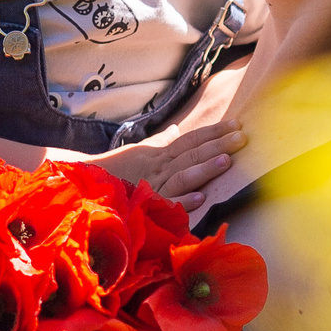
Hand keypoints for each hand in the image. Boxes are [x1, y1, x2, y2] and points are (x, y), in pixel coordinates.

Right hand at [90, 118, 245, 212]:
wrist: (88, 187)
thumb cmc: (117, 170)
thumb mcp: (141, 153)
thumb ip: (161, 141)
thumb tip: (177, 129)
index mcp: (161, 155)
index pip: (191, 139)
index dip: (213, 132)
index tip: (237, 124)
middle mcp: (159, 168)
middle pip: (191, 154)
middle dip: (217, 145)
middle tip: (242, 138)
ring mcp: (154, 186)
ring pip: (182, 176)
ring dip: (204, 169)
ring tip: (226, 161)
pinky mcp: (147, 206)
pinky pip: (167, 204)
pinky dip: (183, 202)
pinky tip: (201, 199)